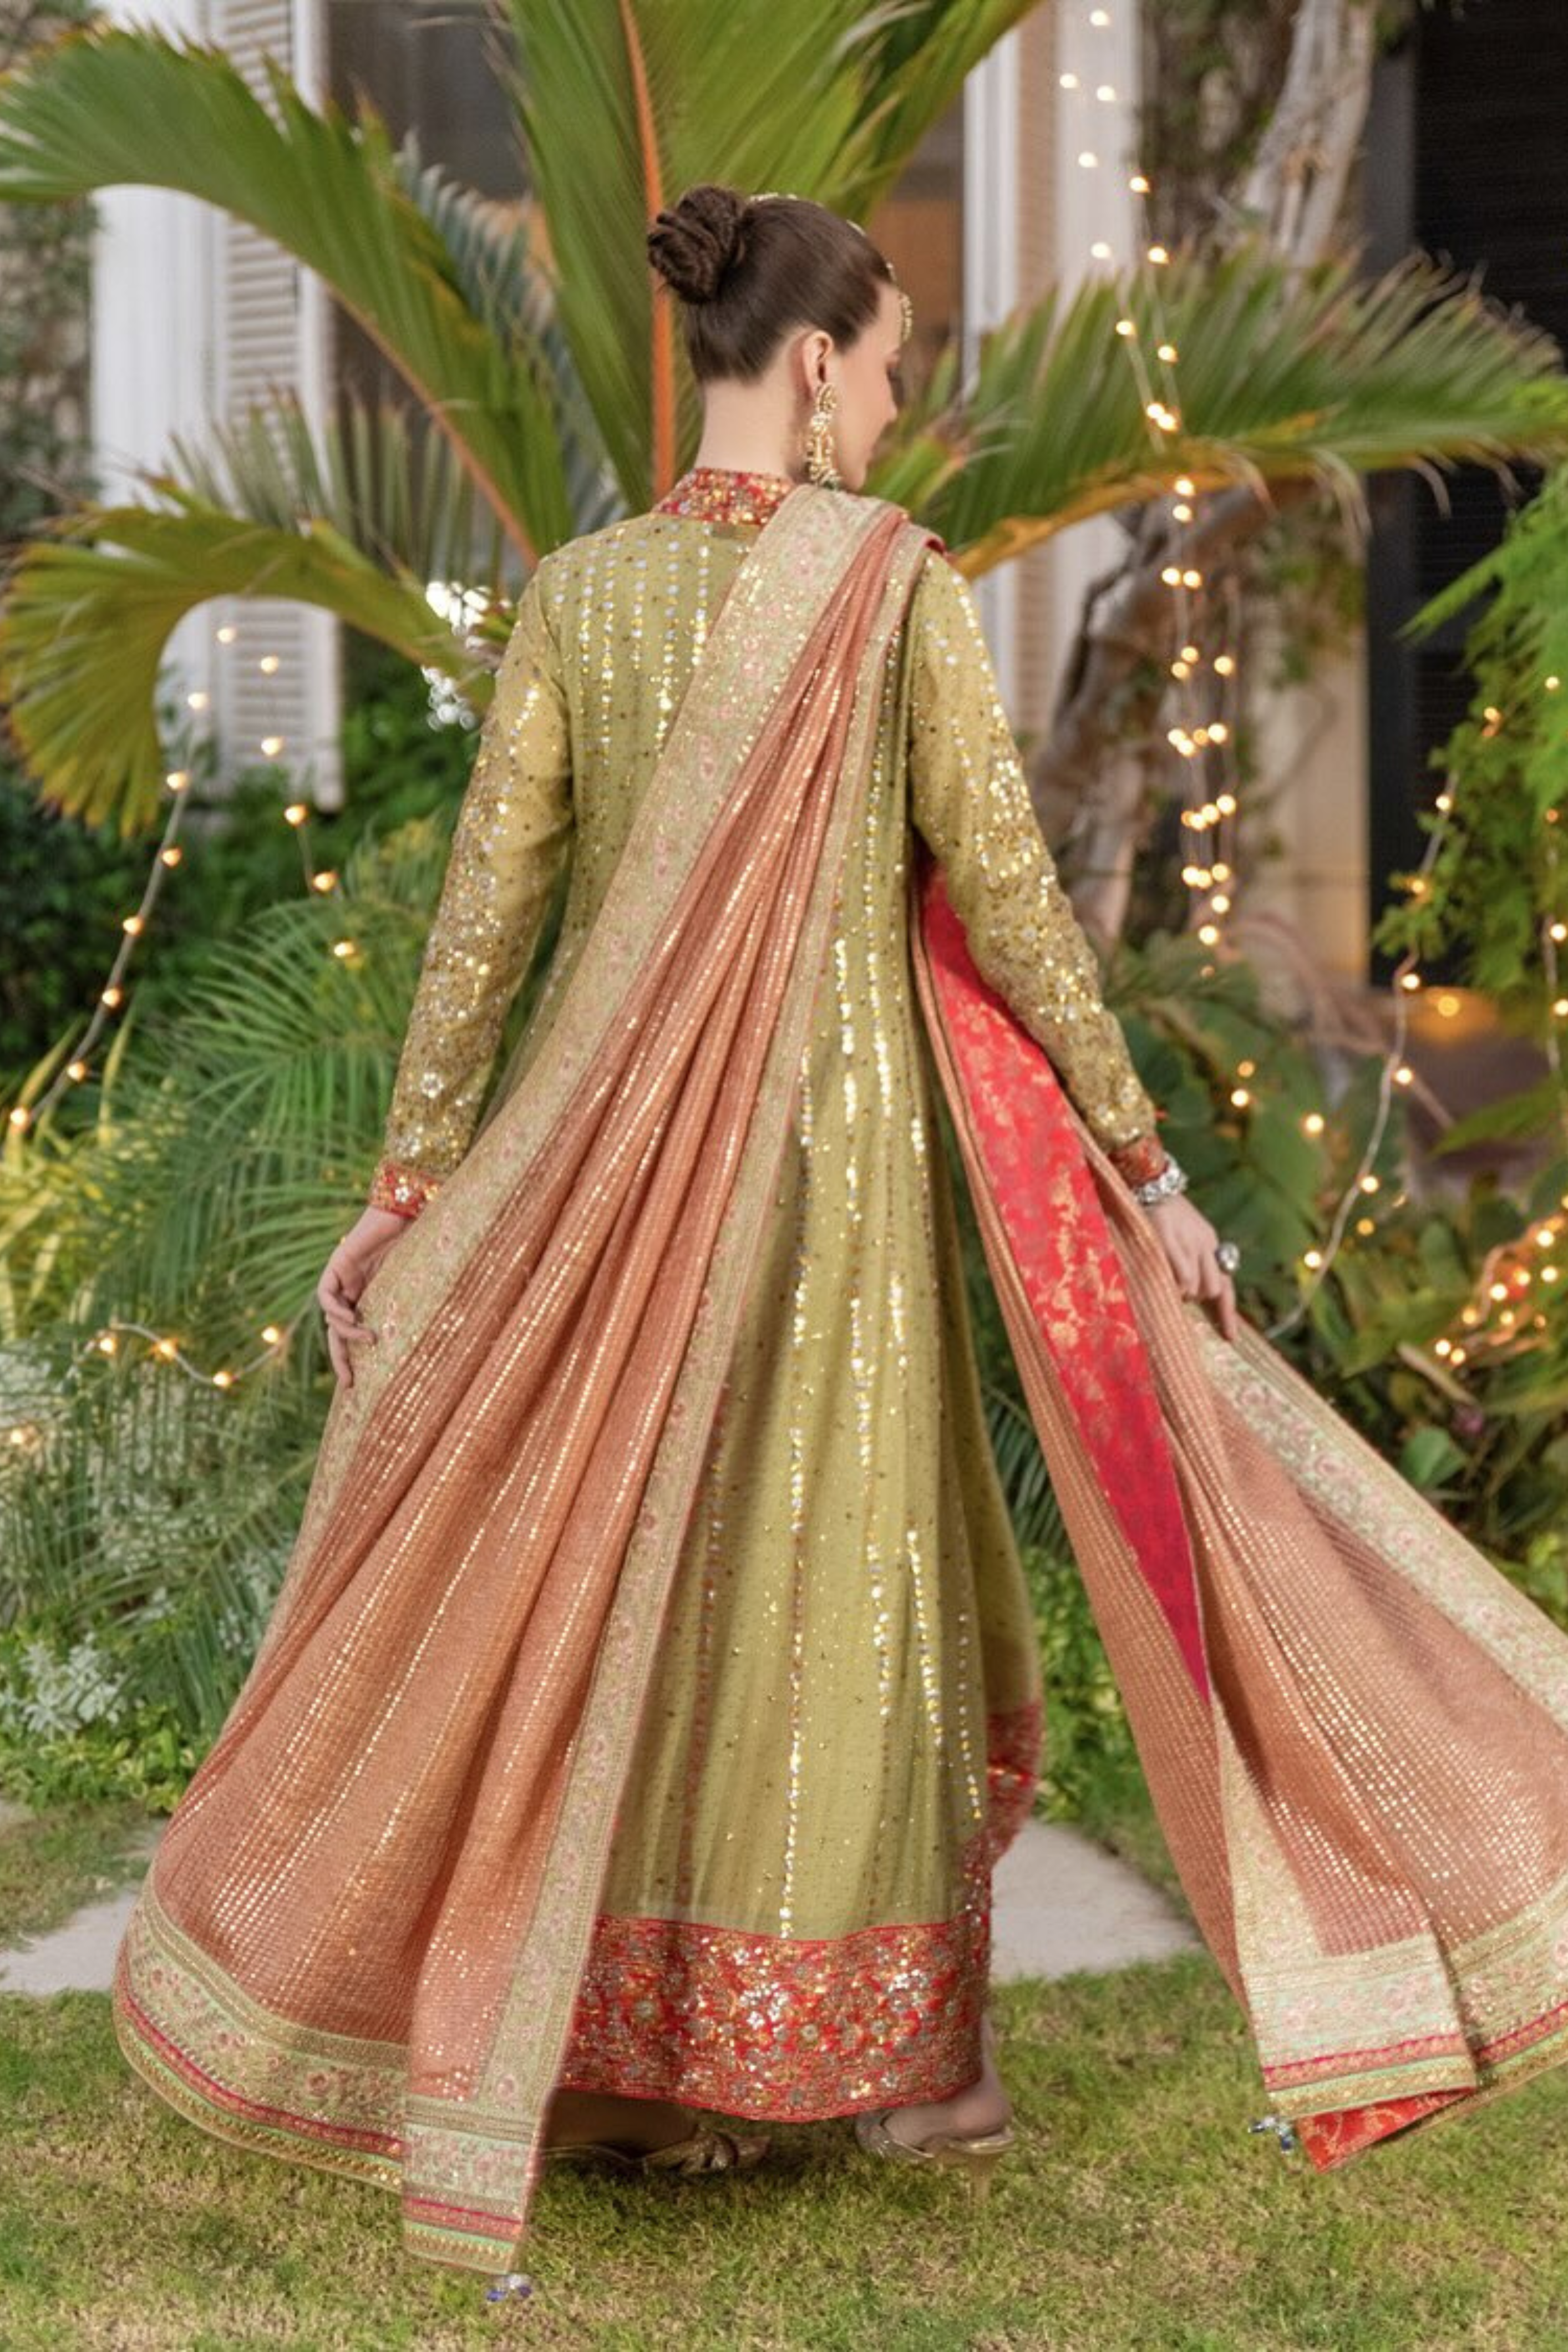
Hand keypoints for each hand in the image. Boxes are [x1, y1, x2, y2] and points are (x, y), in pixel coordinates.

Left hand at [317, 1205, 411, 1388]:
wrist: (409, 1206)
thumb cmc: (424, 1239)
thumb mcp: (423, 1280)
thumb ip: (421, 1304)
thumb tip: (445, 1340)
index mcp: (372, 1296)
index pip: (354, 1333)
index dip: (353, 1358)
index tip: (357, 1385)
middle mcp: (355, 1289)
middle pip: (337, 1333)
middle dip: (341, 1358)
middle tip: (350, 1383)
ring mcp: (344, 1277)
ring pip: (330, 1317)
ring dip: (346, 1333)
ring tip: (368, 1337)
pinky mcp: (338, 1263)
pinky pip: (326, 1295)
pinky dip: (335, 1310)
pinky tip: (352, 1317)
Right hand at [1143, 1192, 1239, 1342]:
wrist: (1148, 1181)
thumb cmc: (1161, 1213)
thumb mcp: (1185, 1236)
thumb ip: (1193, 1261)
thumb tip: (1195, 1294)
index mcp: (1210, 1242)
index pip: (1225, 1283)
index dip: (1227, 1314)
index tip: (1230, 1338)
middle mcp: (1204, 1243)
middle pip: (1213, 1288)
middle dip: (1198, 1299)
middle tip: (1178, 1292)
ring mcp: (1187, 1242)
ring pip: (1197, 1287)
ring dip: (1182, 1293)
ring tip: (1165, 1280)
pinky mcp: (1168, 1240)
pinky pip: (1182, 1276)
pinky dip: (1174, 1284)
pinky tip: (1160, 1276)